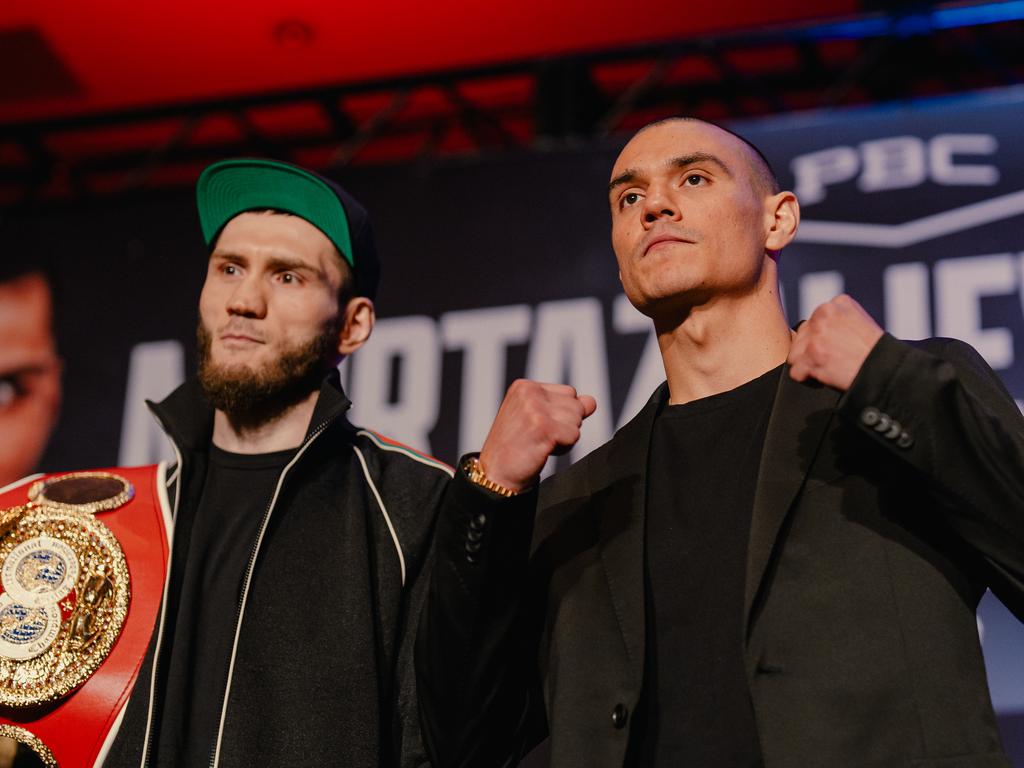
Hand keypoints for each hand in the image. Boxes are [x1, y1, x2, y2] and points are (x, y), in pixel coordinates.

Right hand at [478, 380, 596, 491]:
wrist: (496, 473)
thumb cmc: (515, 446)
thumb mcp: (535, 415)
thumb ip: (563, 405)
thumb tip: (591, 401)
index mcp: (525, 386)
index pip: (569, 393)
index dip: (561, 414)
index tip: (539, 426)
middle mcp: (530, 392)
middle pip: (576, 405)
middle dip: (565, 425)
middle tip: (539, 437)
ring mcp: (536, 409)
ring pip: (577, 420)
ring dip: (565, 437)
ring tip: (540, 443)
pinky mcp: (544, 427)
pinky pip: (574, 436)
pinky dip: (564, 448)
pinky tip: (543, 450)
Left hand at [788, 294, 883, 390]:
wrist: (886, 368)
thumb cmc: (877, 351)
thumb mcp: (860, 322)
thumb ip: (838, 321)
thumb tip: (817, 330)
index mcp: (837, 304)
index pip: (814, 321)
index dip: (821, 338)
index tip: (836, 348)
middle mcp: (824, 314)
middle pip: (802, 336)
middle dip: (812, 350)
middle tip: (832, 360)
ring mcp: (816, 335)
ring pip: (796, 353)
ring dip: (808, 364)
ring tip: (828, 368)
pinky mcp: (811, 355)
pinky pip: (795, 371)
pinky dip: (806, 379)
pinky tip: (823, 379)